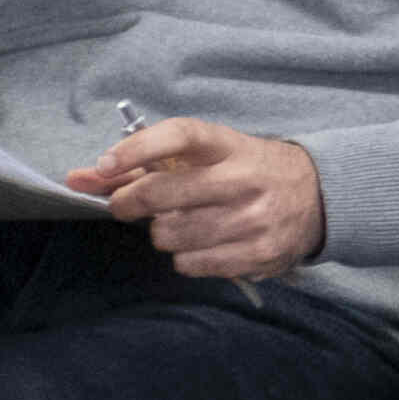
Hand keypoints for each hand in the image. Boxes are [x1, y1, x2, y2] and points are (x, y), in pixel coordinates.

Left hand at [70, 116, 325, 282]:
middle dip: (129, 203)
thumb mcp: (209, 156)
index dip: (135, 149)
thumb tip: (77, 179)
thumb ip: (142, 165)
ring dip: (163, 233)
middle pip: (163, 193)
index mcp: (230, 145)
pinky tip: (201, 246)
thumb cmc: (249, 171)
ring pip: (171, 235)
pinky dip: (185, 258)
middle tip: (127, 206)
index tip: (104, 166)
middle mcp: (245, 178)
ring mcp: (255, 218)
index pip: (179, 135)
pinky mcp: (261, 253)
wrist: (321, 197)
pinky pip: (191, 264)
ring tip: (181, 225)